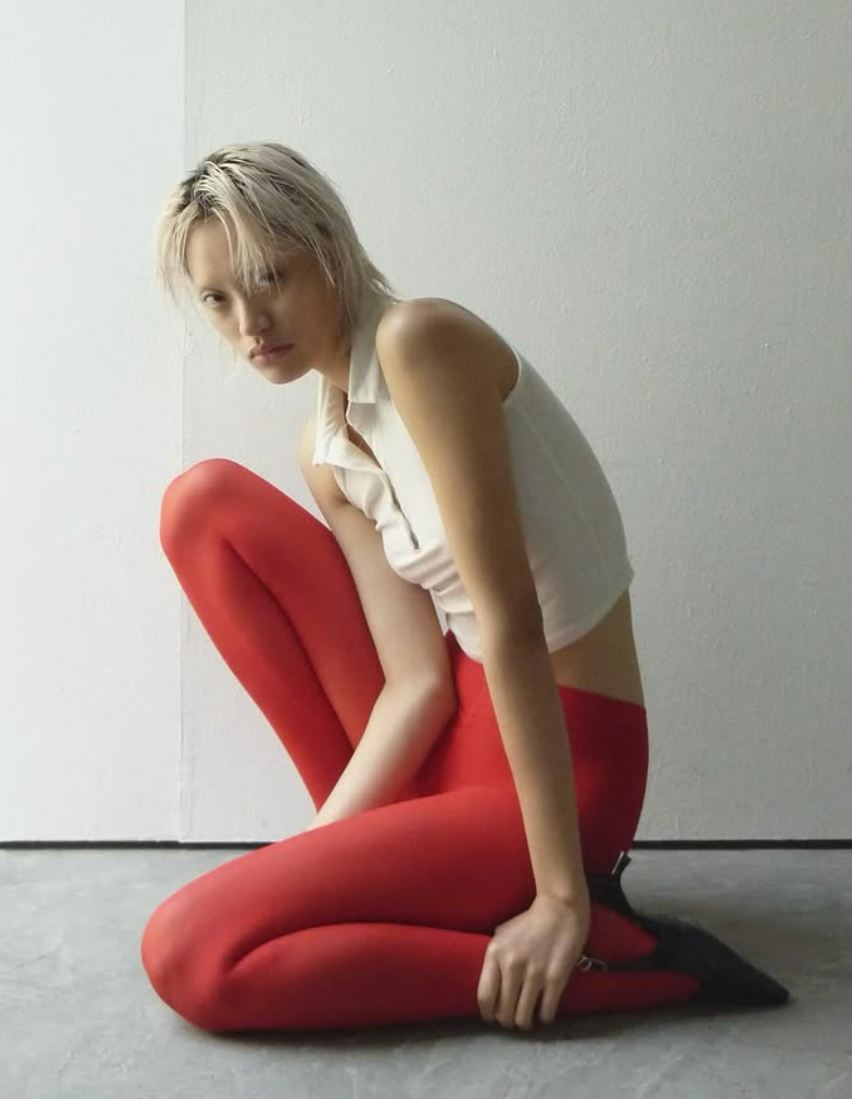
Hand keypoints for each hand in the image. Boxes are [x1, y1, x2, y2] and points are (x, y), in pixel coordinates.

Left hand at [477, 887, 591, 1030]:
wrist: (560, 909)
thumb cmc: (529, 923)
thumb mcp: (502, 936)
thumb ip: (493, 961)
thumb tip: (490, 992)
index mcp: (495, 954)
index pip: (484, 997)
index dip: (488, 1015)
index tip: (493, 1018)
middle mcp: (512, 965)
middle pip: (503, 1012)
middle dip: (507, 1021)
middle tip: (512, 1020)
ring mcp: (534, 973)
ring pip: (523, 1018)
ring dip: (525, 1023)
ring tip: (528, 1020)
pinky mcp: (555, 979)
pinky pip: (546, 1012)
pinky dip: (544, 1018)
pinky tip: (544, 1013)